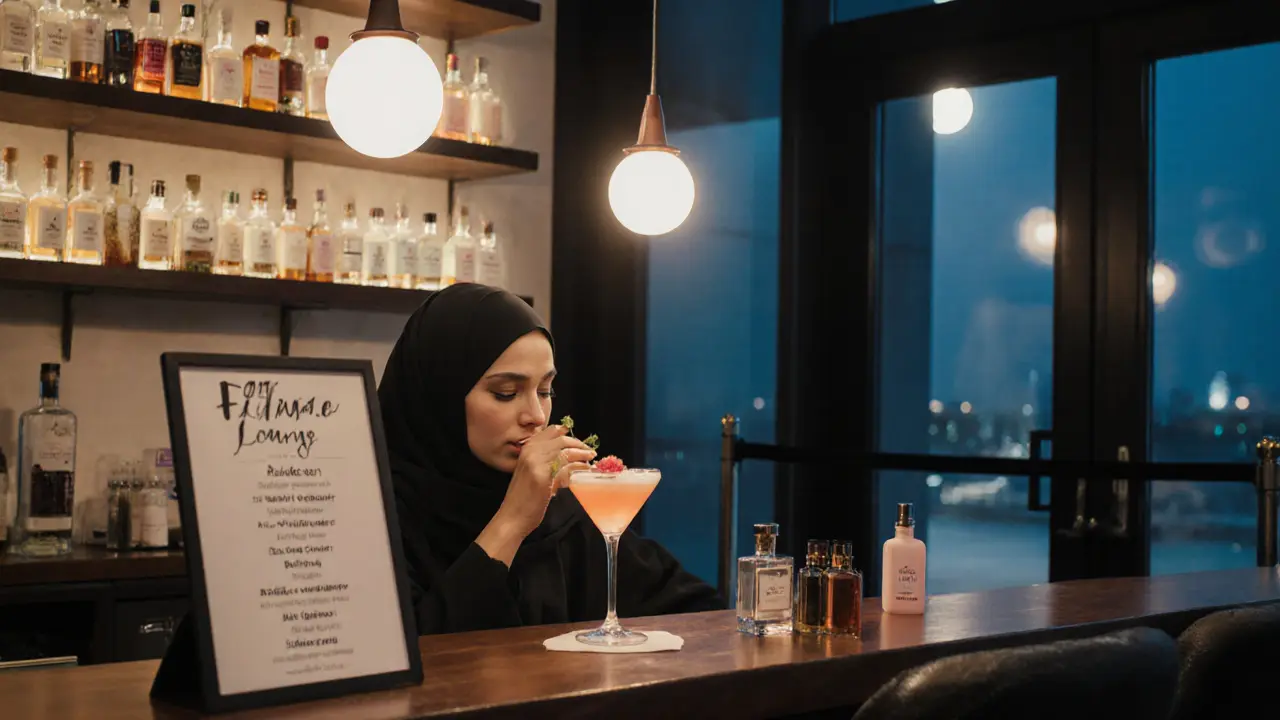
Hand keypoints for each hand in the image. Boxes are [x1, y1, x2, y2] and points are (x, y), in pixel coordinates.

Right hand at [476, 425, 594, 565]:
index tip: (579, 441)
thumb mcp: (530, 472)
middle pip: (561, 440)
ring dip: (582, 454)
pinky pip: (566, 466)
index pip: (551, 431)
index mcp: (526, 449)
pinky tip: (585, 470)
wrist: (512, 517)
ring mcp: (536, 463)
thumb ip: (544, 460)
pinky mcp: (543, 476)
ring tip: (591, 459)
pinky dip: (579, 466)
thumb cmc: (522, 498)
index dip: (568, 434)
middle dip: (579, 444)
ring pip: (566, 451)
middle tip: (590, 452)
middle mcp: (530, 452)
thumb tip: (568, 455)